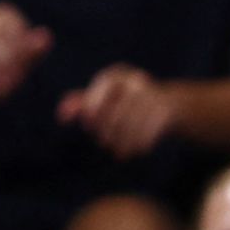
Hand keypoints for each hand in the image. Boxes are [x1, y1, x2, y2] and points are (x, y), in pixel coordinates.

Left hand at [58, 64, 174, 158]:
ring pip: (133, 122)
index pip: (100, 91)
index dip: (92, 107)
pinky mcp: (167, 108)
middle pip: (116, 109)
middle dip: (107, 130)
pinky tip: (137, 151)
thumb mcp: (101, 100)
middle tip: (104, 143)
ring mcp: (153, 93)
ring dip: (125, 141)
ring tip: (118, 153)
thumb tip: (61, 116)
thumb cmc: (123, 103)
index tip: (88, 125)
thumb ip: (79, 105)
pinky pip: (151, 129)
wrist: (168, 104)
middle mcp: (134, 80)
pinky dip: (142, 142)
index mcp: (114, 76)